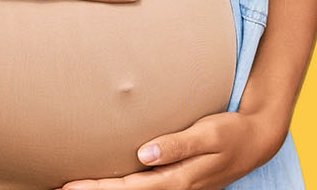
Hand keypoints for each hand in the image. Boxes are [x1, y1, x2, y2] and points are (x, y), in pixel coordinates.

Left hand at [51, 108, 288, 189]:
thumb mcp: (209, 135)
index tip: (71, 186)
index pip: (130, 188)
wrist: (256, 142)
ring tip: (73, 187)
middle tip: (61, 188)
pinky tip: (106, 183)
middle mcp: (173, 188)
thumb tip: (145, 154)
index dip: (100, 189)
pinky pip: (142, 187)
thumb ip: (178, 144)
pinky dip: (122, 186)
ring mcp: (174, 187)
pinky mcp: (175, 180)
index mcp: (178, 180)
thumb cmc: (231, 133)